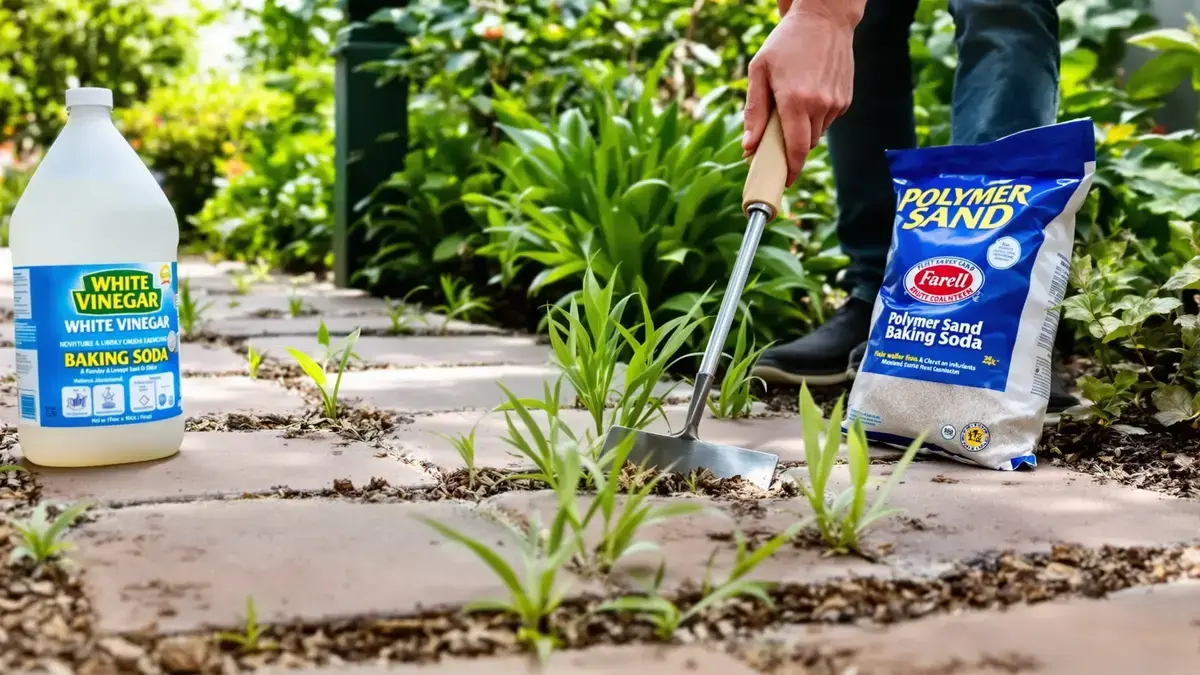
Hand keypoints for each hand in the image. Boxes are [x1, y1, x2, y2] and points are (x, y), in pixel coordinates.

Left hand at [743, 7, 856, 185]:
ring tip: (793, 104)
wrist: (824, 19)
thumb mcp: (759, 71)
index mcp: (795, 100)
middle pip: (806, 144)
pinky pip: (827, 120)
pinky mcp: (845, 99)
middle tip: (777, 139)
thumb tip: (749, 146)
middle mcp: (819, 105)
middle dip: (792, 148)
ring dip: (804, 130)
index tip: (784, 181)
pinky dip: (816, 117)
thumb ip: (754, 111)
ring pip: (817, 133)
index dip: (791, 169)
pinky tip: (809, 94)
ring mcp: (836, 103)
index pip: (796, 148)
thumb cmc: (785, 43)